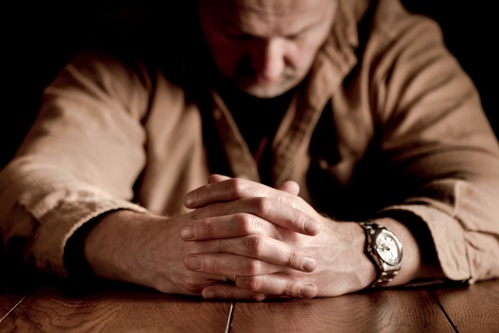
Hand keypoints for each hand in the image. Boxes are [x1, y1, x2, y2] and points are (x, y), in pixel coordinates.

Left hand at [181, 174, 376, 299]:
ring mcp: (290, 255)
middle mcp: (286, 226)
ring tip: (189, 262)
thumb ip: (248, 191)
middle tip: (183, 232)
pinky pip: (258, 288)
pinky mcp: (292, 282)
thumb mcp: (284, 203)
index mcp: (282, 202)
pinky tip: (206, 289)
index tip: (188, 200)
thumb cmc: (307, 227)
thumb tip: (213, 178)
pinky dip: (230, 290)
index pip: (243, 189)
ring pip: (248, 257)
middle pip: (243, 221)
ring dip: (216, 260)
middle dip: (210, 227)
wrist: (348, 254)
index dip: (213, 193)